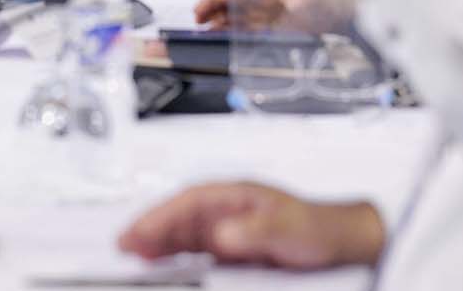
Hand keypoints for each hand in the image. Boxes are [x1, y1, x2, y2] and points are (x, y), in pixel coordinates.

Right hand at [118, 182, 383, 269]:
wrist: (339, 244)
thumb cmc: (315, 226)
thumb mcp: (284, 227)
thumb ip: (252, 231)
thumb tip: (220, 236)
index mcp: (235, 195)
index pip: (188, 202)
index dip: (160, 216)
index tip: (139, 231)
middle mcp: (226, 211)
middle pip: (179, 219)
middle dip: (150, 230)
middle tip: (123, 246)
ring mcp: (227, 232)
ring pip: (183, 237)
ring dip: (158, 245)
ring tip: (132, 257)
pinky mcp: (231, 253)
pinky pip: (195, 254)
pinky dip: (175, 259)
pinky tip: (162, 267)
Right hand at [194, 0, 355, 33]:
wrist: (343, 22)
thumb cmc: (330, 10)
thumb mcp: (317, 5)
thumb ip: (304, 5)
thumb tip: (292, 5)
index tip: (211, 3)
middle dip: (215, 4)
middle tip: (197, 16)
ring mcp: (268, 13)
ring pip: (236, 13)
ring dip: (218, 17)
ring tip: (201, 25)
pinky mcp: (269, 27)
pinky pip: (244, 26)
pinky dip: (229, 29)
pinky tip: (218, 32)